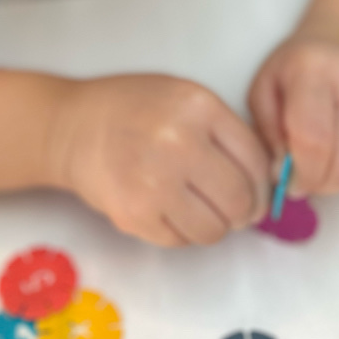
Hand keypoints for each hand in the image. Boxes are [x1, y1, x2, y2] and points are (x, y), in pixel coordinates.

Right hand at [47, 74, 270, 246]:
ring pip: (214, 229)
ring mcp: (155, 180)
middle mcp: (179, 141)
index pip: (256, 161)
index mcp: (198, 107)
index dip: (261, 185)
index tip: (254, 192)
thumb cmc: (132, 109)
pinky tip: (165, 208)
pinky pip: (181, 241)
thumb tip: (267, 180)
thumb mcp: (184, 98)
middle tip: (228, 207)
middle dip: (240, 211)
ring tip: (193, 206)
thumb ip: (224, 131)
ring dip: (211, 225)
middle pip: (239, 200)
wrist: (72, 126)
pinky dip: (180, 232)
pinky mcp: (135, 214)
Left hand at [247, 37, 338, 195]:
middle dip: (320, 182)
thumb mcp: (263, 91)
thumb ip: (269, 132)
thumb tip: (284, 175)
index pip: (314, 138)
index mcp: (315, 69)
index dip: (302, 172)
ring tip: (319, 167)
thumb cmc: (294, 70)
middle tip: (304, 182)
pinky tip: (338, 157)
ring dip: (337, 181)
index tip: (290, 184)